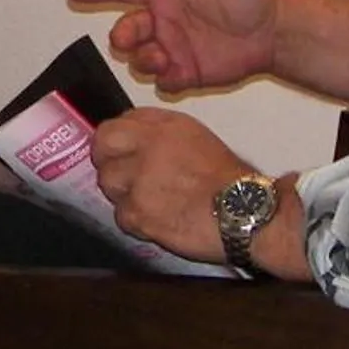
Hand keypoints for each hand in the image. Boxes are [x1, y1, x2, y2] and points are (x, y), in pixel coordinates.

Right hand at [67, 0, 278, 92]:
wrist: (272, 33)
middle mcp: (163, 20)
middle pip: (124, 29)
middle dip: (121, 35)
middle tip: (130, 38)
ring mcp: (172, 48)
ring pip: (138, 57)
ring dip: (142, 59)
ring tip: (161, 57)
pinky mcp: (185, 72)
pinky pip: (161, 81)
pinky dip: (163, 79)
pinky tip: (177, 73)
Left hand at [89, 109, 246, 262]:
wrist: (246, 211)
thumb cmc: (228, 178)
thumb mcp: (196, 137)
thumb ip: (159, 132)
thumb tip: (131, 137)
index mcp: (163, 127)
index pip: (114, 126)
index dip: (112, 142)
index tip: (118, 152)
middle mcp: (147, 147)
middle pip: (102, 151)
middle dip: (109, 165)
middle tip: (123, 178)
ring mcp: (140, 181)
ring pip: (109, 185)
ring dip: (124, 195)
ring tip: (149, 202)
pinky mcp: (139, 213)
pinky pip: (121, 217)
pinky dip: (136, 222)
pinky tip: (157, 220)